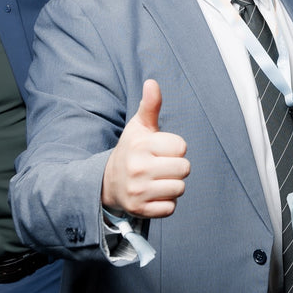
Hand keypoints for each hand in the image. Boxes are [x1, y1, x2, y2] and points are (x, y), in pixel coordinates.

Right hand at [101, 80, 189, 216]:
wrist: (107, 182)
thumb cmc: (132, 150)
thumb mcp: (138, 127)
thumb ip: (150, 106)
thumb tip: (152, 82)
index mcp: (141, 145)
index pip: (181, 147)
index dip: (174, 148)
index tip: (160, 150)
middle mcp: (138, 168)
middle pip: (184, 169)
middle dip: (176, 168)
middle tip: (160, 167)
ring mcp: (138, 191)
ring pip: (179, 189)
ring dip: (172, 185)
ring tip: (156, 180)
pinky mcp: (140, 210)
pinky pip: (170, 208)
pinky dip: (165, 203)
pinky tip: (152, 194)